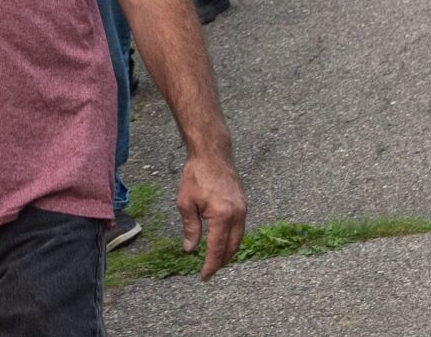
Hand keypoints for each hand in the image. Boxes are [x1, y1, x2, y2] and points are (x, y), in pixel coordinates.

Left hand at [176, 150, 247, 279]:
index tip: (203, 276)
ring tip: (215, 260)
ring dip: (228, 252)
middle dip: (221, 262)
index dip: (210, 264)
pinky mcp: (244, 205)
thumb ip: (190, 228)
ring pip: (239, 239)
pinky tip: (222, 242)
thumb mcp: (186, 203)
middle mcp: (237, 214)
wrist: (212, 154)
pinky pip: (240, 229)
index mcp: (222, 215)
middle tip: (209, 271)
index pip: (217, 248)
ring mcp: (243, 209)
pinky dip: (232, 239)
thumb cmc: (196, 175)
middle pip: (232, 247)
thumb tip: (190, 249)